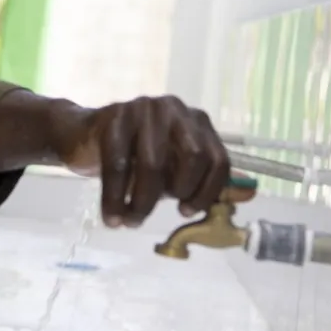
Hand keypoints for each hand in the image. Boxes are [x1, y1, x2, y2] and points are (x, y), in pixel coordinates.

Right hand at [52, 95, 232, 228]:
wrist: (82, 136)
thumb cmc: (133, 157)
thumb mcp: (171, 171)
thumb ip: (204, 183)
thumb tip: (248, 196)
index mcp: (195, 121)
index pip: (218, 158)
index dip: (208, 191)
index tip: (187, 211)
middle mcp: (174, 108)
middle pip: (192, 156)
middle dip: (178, 191)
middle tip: (161, 210)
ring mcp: (143, 108)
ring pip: (153, 164)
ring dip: (142, 203)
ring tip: (130, 222)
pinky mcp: (113, 116)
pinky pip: (118, 165)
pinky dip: (115, 199)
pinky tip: (113, 218)